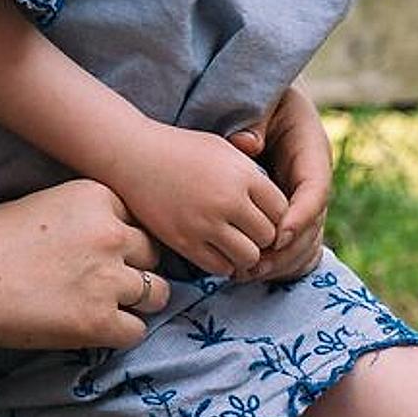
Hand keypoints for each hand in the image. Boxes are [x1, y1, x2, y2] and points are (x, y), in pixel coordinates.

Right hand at [0, 180, 165, 349]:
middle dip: (134, 267)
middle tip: (105, 281)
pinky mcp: (98, 321)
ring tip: (109, 306)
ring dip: (138, 301)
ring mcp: (108, 279)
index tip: (98, 252)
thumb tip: (113, 235)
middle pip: (152, 254)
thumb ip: (85, 215)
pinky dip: (121, 332)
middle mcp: (111, 234)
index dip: (120, 239)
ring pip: (157, 293)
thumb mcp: (46, 203)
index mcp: (96, 197)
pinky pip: (136, 331)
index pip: (136, 219)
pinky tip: (97, 328)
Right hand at [120, 123, 290, 277]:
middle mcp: (229, 201)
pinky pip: (220, 267)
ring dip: (246, 254)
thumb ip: (252, 174)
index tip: (264, 215)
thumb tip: (277, 205)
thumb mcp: (225, 150)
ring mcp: (206, 224)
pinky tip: (217, 250)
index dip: (277, 216)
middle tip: (251, 233)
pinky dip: (224, 263)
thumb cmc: (182, 149)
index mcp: (244, 175)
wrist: (135, 155)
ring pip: (248, 257)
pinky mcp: (185, 242)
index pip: (282, 210)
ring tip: (236, 244)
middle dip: (263, 237)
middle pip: (268, 236)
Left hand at [229, 82, 331, 281]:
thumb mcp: (263, 100)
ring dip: (280, 263)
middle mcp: (314, 181)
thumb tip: (248, 144)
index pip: (316, 189)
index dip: (301, 216)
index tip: (278, 235)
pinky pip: (294, 247)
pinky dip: (277, 264)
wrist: (268, 102)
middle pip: (313, 225)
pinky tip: (250, 274)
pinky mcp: (291, 214)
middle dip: (286, 250)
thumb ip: (255, 119)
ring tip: (247, 274)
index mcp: (312, 152)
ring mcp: (304, 200)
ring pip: (306, 242)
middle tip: (254, 265)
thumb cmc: (264, 99)